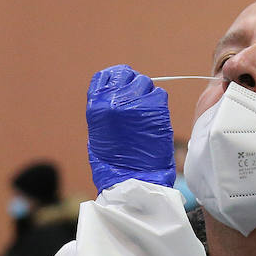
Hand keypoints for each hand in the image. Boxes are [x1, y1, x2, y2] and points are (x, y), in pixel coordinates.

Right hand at [85, 65, 174, 193]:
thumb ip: (106, 109)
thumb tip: (118, 94)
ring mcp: (134, 102)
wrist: (130, 179)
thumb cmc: (113, 163)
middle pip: (129, 76)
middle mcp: (113, 99)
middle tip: (138, 105)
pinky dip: (159, 105)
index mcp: (96, 105)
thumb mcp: (99, 131)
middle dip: (134, 87)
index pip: (106, 76)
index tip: (124, 86)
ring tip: (145, 117)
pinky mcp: (154, 108)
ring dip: (148, 97)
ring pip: (146, 84)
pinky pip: (159, 95)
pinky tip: (155, 121)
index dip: (118, 78)